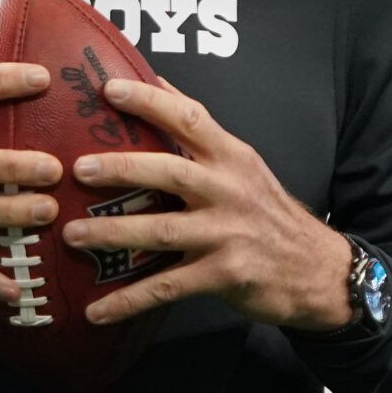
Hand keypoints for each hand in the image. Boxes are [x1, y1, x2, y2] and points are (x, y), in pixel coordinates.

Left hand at [61, 77, 354, 331]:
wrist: (318, 271)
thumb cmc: (265, 211)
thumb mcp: (242, 164)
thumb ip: (199, 131)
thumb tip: (153, 82)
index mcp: (231, 156)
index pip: (189, 117)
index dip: (149, 100)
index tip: (107, 88)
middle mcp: (229, 190)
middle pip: (170, 172)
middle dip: (121, 168)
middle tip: (77, 169)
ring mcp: (227, 234)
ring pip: (161, 230)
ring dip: (112, 232)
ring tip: (72, 234)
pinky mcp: (225, 275)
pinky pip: (167, 287)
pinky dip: (129, 300)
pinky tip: (96, 310)